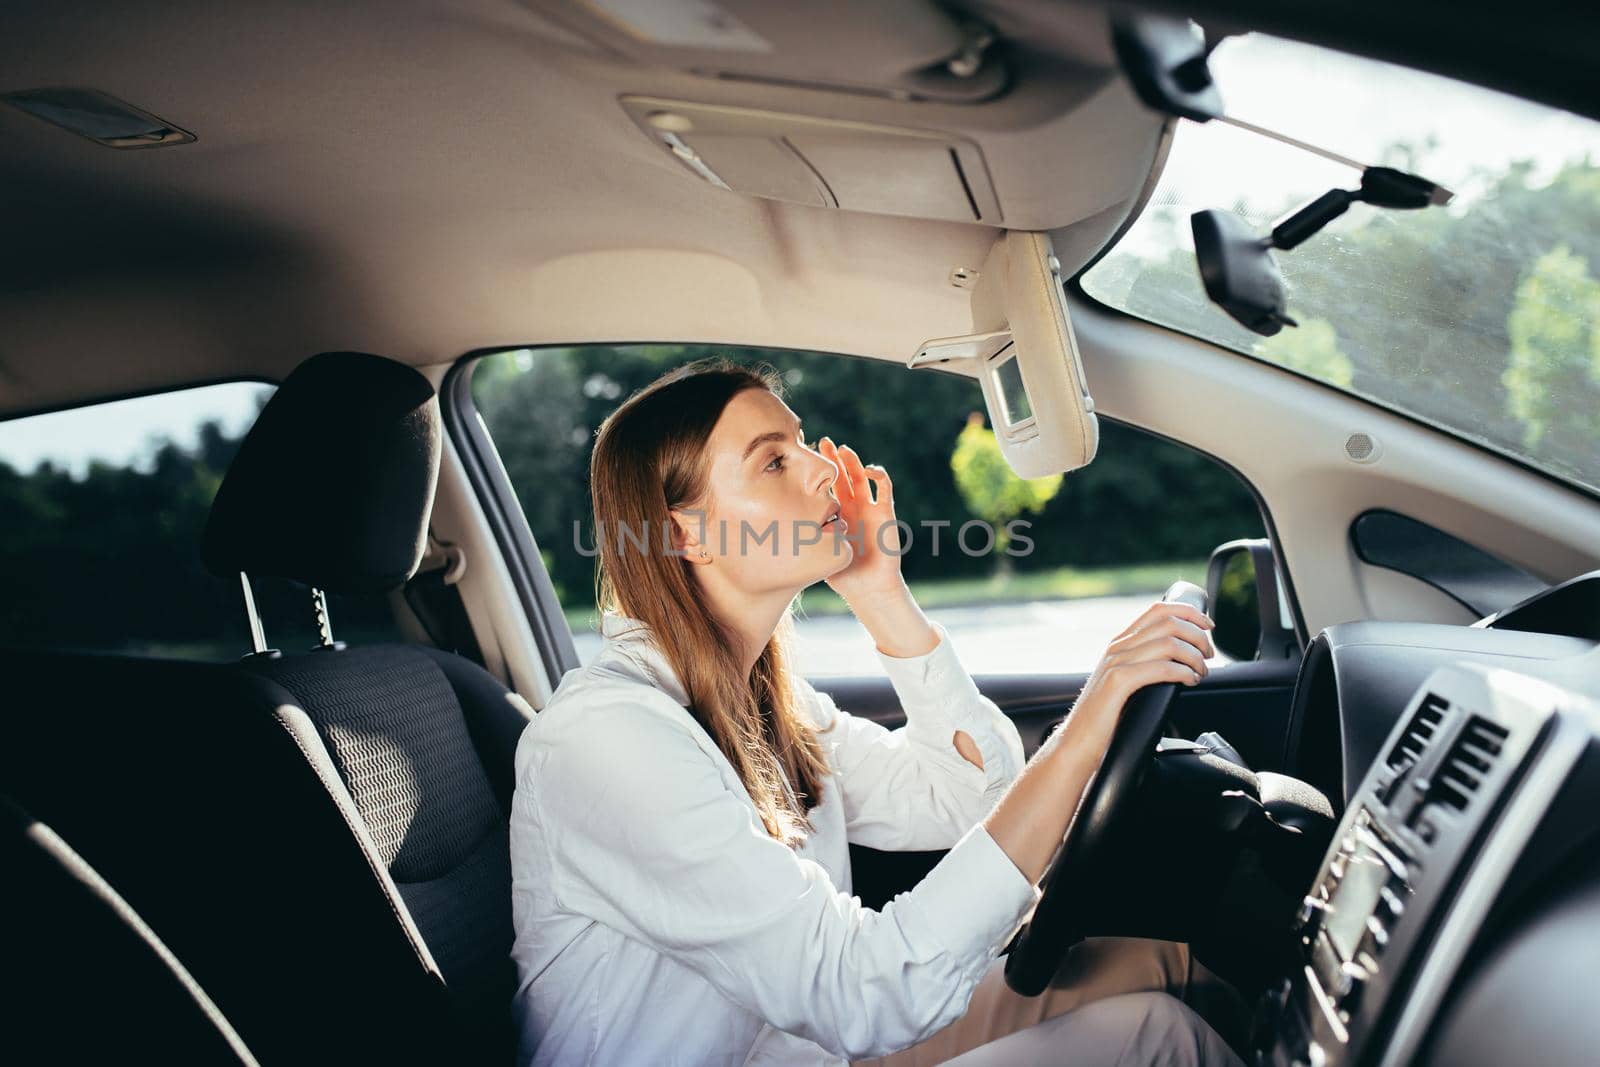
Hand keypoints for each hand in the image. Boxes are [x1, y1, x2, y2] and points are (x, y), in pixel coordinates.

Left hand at [817, 437, 903, 602]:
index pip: (828, 486)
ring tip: (843, 449)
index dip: (821, 472)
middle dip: (835, 459)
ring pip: (862, 477)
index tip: (807, 458)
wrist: (869, 587)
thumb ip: (802, 540)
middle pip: (844, 476)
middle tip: (823, 442)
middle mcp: (854, 507)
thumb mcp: (817, 552)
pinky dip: (879, 476)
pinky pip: (884, 489)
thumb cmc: (842, 575)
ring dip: (853, 462)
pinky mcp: (885, 513)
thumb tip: (769, 533)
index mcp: (838, 513)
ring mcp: (870, 508)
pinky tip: (869, 471)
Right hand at [1068, 599, 1215, 724]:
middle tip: (1208, 656)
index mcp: (1120, 643)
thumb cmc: (1105, 718)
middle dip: (1198, 636)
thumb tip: (1178, 661)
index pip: (1158, 610)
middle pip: (1168, 622)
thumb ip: (1144, 665)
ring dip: (1194, 657)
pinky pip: (1161, 667)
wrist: (1077, 741)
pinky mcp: (1118, 682)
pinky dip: (1183, 671)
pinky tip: (1189, 681)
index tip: (1208, 625)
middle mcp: (1117, 647)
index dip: (1189, 612)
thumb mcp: (1124, 682)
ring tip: (1200, 674)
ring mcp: (1116, 663)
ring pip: (1168, 642)